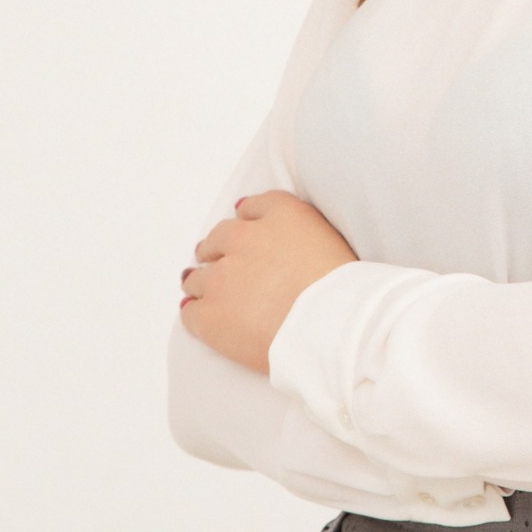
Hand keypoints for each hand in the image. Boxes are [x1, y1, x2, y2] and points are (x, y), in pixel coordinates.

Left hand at [179, 191, 358, 374]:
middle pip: (219, 237)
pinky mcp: (209, 314)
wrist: (328, 324)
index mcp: (281, 215)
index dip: (247, 219)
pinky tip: (200, 315)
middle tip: (220, 261)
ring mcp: (222, 276)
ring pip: (198, 275)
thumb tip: (278, 235)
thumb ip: (300, 228)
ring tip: (207, 292)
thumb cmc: (340, 286)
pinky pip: (190, 311)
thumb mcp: (329, 236)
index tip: (245, 231)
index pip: (253, 206)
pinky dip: (196, 312)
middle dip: (218, 249)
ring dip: (203, 282)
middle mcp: (245, 238)